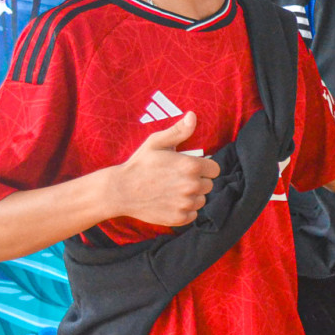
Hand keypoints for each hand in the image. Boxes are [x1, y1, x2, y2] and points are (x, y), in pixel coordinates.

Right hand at [109, 112, 220, 226]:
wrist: (120, 191)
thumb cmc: (139, 164)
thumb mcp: (156, 142)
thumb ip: (178, 131)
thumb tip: (193, 116)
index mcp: (190, 166)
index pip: (214, 169)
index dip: (204, 168)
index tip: (192, 168)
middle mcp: (192, 186)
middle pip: (209, 185)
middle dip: (197, 181)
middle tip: (178, 179)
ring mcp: (186, 203)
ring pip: (201, 200)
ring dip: (192, 196)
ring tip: (173, 190)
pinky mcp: (180, 218)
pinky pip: (193, 214)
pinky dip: (185, 210)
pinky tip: (170, 202)